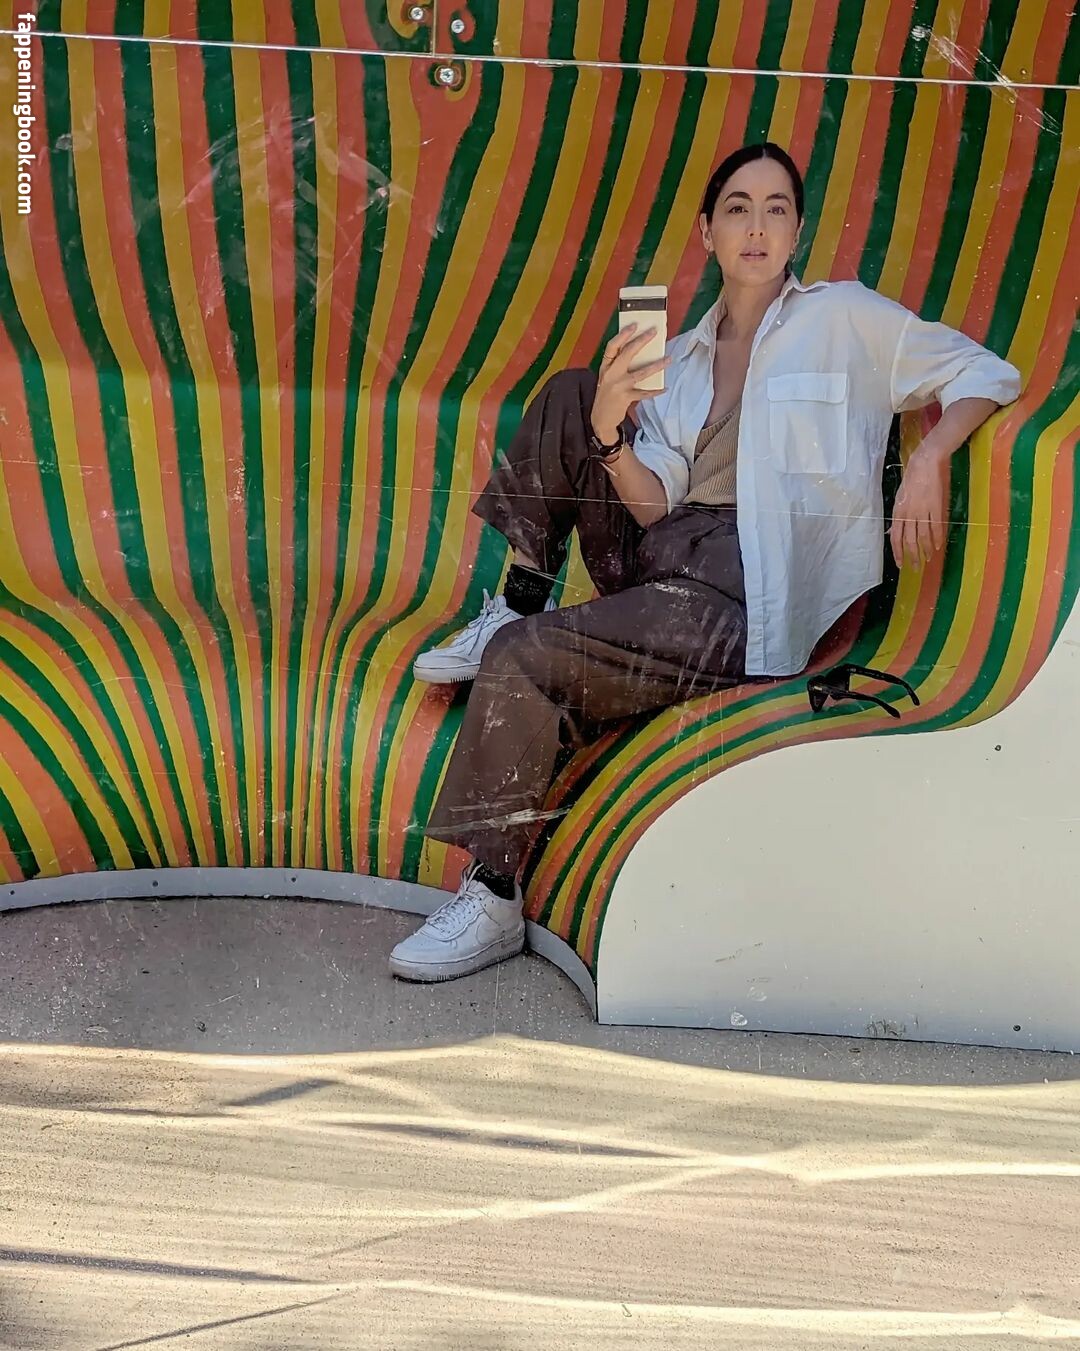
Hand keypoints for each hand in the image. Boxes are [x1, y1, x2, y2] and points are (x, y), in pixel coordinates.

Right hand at [591, 323, 671, 440]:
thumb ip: (617, 366)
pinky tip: (665, 388)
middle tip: (653, 332)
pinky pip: (644, 393)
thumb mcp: (607, 378)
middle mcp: (610, 374)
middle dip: (642, 341)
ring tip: (669, 359)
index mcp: (605, 367)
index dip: (623, 335)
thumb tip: (637, 352)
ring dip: (657, 365)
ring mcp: (618, 386)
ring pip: (641, 372)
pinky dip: (655, 391)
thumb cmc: (606, 396)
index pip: (612, 346)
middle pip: (627, 353)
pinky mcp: (625, 398)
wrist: (600, 420)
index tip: (634, 325)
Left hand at [889, 443, 949, 568]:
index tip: (900, 564)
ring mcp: (923, 511)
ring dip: (926, 550)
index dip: (898, 553)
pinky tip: (937, 546)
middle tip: (916, 567)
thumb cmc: (911, 479)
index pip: (896, 538)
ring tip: (928, 559)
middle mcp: (909, 514)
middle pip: (910, 541)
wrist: (925, 463)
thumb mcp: (900, 498)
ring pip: (923, 536)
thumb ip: (899, 515)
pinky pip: (936, 527)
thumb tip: (896, 531)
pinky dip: (937, 538)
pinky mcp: (936, 507)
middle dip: (913, 556)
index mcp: (898, 512)